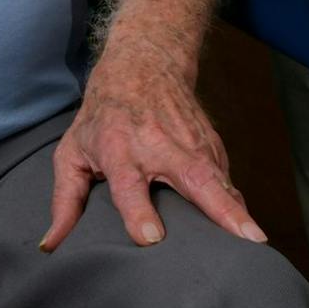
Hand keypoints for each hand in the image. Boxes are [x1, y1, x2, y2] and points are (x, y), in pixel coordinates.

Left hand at [42, 35, 263, 251]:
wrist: (144, 63)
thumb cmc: (102, 115)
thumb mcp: (73, 150)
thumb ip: (65, 199)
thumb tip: (51, 245)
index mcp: (119, 147)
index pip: (129, 182)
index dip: (137, 210)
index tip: (150, 238)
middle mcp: (159, 144)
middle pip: (191, 177)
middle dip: (216, 208)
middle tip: (241, 239)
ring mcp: (191, 143)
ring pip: (219, 178)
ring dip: (237, 210)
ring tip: (256, 244)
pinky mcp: (211, 146)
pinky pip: (226, 181)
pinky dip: (237, 205)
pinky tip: (247, 231)